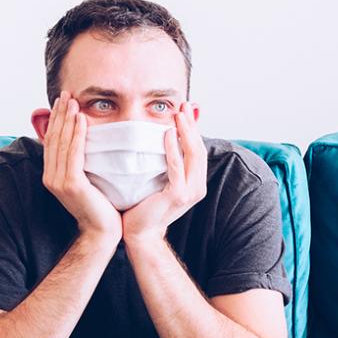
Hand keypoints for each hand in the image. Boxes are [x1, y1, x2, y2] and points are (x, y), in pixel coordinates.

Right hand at [39, 90, 122, 241]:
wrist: (103, 232)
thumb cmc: (100, 207)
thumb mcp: (87, 180)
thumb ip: (81, 163)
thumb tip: (85, 143)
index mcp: (53, 176)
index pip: (53, 141)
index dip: (56, 120)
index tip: (63, 102)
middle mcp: (51, 177)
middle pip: (54, 138)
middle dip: (59, 114)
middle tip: (66, 94)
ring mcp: (59, 181)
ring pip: (62, 143)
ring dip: (67, 119)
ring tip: (73, 101)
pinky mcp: (71, 184)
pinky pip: (73, 154)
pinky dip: (76, 134)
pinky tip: (80, 119)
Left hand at [121, 101, 205, 244]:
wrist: (139, 233)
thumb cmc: (144, 206)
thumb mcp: (159, 180)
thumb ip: (165, 163)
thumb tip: (164, 138)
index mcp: (195, 183)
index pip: (197, 149)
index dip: (193, 128)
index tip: (185, 108)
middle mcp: (197, 187)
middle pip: (198, 149)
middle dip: (191, 125)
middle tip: (183, 104)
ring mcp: (190, 192)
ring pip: (192, 154)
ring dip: (185, 131)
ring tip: (178, 113)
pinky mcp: (178, 195)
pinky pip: (176, 166)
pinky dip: (172, 148)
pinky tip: (166, 133)